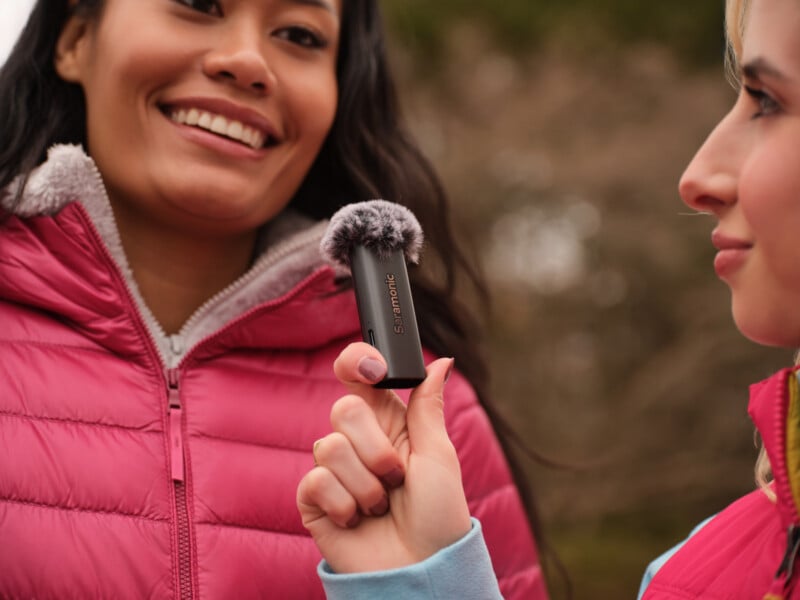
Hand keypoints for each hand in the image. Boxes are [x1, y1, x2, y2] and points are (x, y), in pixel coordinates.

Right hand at [296, 342, 471, 573]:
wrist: (420, 569)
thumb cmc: (438, 514)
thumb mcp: (438, 456)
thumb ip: (427, 406)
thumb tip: (441, 360)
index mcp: (388, 421)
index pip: (360, 375)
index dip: (358, 361)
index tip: (374, 369)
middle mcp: (357, 440)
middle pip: (344, 408)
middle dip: (377, 448)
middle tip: (397, 477)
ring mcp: (334, 469)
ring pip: (330, 446)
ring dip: (366, 484)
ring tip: (381, 505)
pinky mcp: (314, 498)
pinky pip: (316, 480)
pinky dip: (345, 504)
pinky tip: (357, 520)